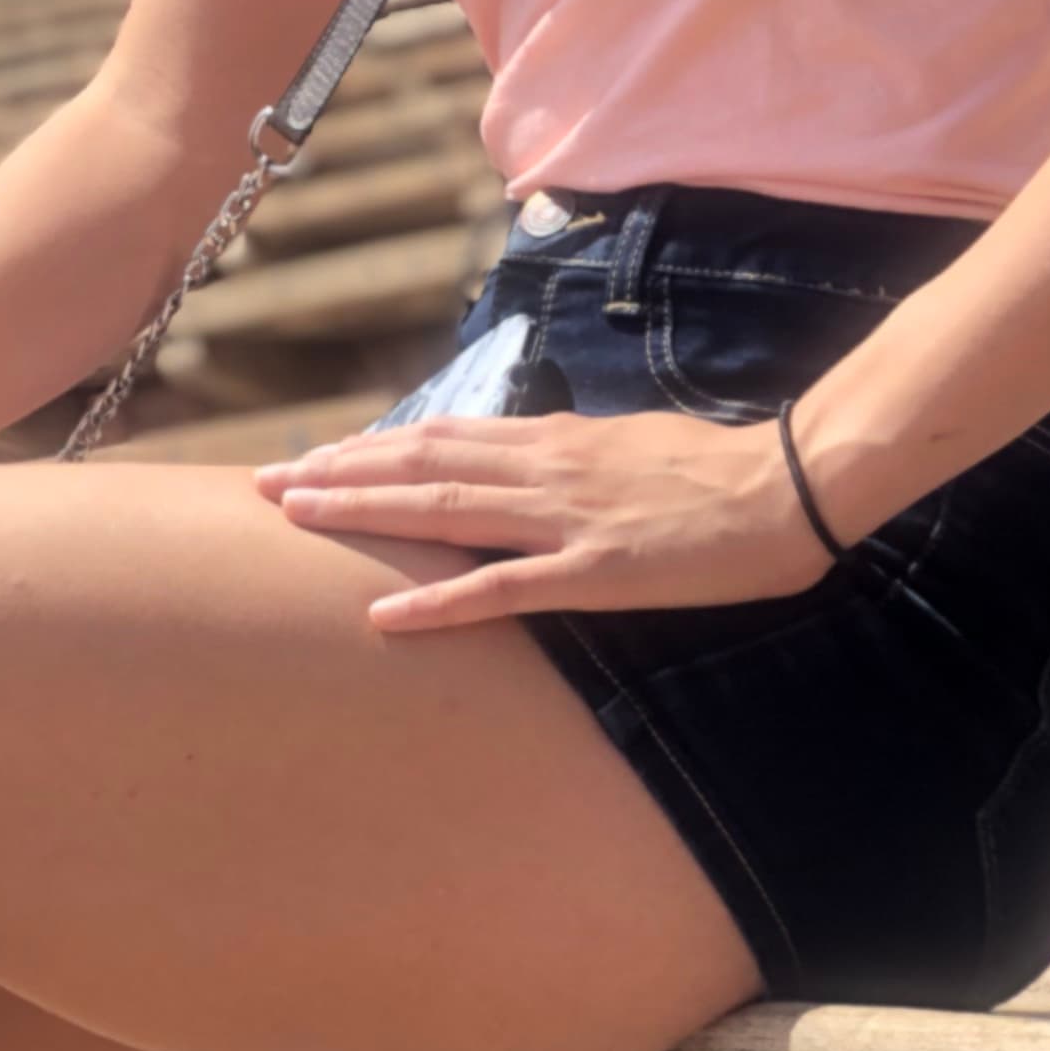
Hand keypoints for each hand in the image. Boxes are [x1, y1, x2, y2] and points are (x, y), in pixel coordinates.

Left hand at [251, 407, 836, 632]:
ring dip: (362, 512)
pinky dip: (436, 600)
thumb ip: (564, 455)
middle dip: (338, 473)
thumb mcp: (623, 446)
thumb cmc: (710, 471)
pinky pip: (501, 588)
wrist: (782, 486)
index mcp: (552, 440)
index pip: (440, 437)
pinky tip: (383, 613)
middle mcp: (543, 468)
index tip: (312, 456)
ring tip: (297, 517)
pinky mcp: (594, 572)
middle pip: (420, 464)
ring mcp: (564, 519)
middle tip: (266, 484)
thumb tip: (515, 458)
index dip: (369, 447)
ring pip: (442, 510)